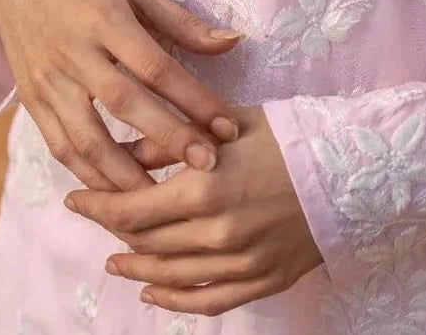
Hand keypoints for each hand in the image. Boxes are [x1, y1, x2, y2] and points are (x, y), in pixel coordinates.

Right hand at [0, 0, 244, 191]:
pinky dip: (87, 173)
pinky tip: (116, 192)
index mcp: (105, 19)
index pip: (156, 67)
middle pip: (125, 104)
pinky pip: (58, 144)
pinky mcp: (31, 100)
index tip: (227, 127)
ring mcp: (48, 80)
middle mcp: (75, 53)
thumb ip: (181, 20)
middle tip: (208, 167)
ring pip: (86, 136)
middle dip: (169, 139)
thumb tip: (233, 42)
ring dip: (125, 173)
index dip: (193, 99)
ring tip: (163, 196)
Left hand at [63, 105, 323, 314]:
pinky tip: (154, 292)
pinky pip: (208, 301)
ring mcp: (241, 262)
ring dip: (136, 268)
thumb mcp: (229, 123)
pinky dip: (175, 301)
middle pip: (147, 242)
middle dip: (113, 231)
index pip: (132, 208)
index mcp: (206, 188)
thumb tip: (125, 152)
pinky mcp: (263, 279)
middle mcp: (218, 231)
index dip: (98, 206)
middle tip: (94, 219)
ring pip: (171, 276)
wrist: (351, 168)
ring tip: (115, 262)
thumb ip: (173, 141)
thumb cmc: (290, 134)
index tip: (74, 199)